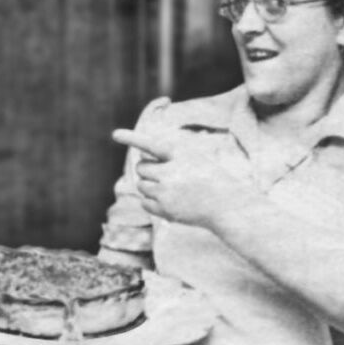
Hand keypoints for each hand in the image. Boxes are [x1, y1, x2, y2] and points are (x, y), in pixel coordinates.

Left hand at [112, 129, 247, 229]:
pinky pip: (144, 203)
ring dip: (150, 186)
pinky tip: (169, 201)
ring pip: (141, 185)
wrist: (228, 205)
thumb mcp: (197, 157)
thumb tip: (142, 156)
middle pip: (141, 168)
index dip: (132, 138)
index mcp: (181, 155)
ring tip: (170, 189)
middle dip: (147, 171)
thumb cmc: (213, 179)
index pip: (152, 145)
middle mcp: (172, 172)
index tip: (115, 134)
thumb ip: (171, 156)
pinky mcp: (164, 210)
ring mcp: (166, 192)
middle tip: (164, 175)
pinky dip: (151, 202)